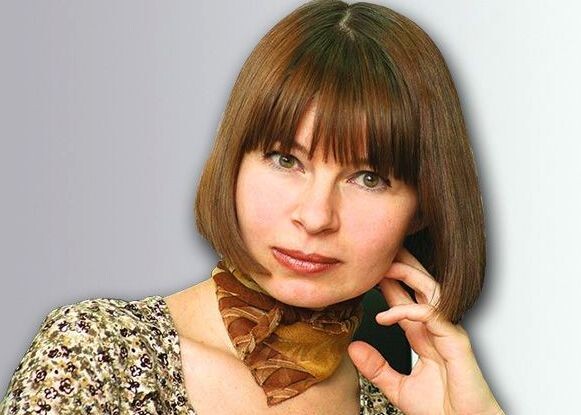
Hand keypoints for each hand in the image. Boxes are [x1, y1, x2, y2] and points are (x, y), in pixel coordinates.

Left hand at [348, 247, 503, 414]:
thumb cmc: (440, 411)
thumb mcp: (397, 387)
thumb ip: (376, 367)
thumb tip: (353, 348)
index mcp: (423, 335)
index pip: (404, 297)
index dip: (386, 282)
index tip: (364, 270)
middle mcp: (436, 328)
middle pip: (420, 285)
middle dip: (401, 264)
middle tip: (377, 251)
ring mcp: (447, 331)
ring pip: (429, 289)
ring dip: (405, 275)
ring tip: (380, 269)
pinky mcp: (456, 341)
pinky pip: (431, 314)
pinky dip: (406, 310)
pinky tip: (384, 317)